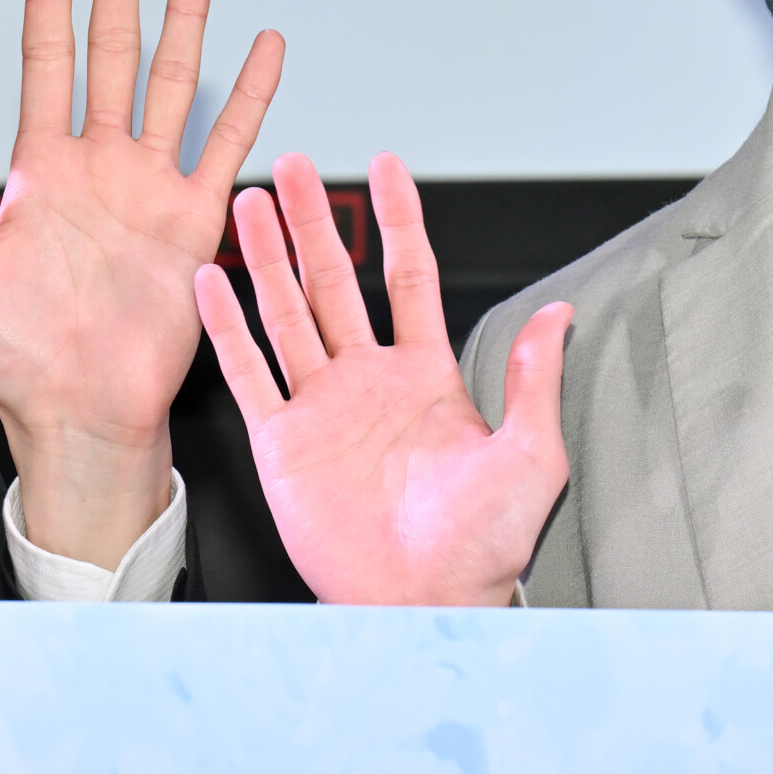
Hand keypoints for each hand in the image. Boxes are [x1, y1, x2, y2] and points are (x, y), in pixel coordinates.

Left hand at [0, 0, 283, 569]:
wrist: (80, 416)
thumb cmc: (14, 361)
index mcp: (40, 171)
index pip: (47, 60)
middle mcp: (99, 166)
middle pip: (113, 49)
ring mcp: (150, 188)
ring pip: (173, 80)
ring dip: (185, 18)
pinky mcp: (194, 221)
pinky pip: (226, 145)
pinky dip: (249, 96)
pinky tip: (264, 48)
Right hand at [195, 151, 570, 605]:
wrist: (426, 604)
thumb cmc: (483, 546)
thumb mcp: (531, 455)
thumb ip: (535, 381)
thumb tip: (560, 316)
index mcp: (427, 377)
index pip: (408, 277)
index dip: (398, 221)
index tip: (386, 168)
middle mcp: (368, 383)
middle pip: (334, 281)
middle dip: (314, 221)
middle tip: (295, 169)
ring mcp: (322, 408)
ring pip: (287, 314)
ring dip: (267, 258)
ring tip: (247, 206)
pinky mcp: (283, 444)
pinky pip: (250, 374)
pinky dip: (228, 328)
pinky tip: (212, 284)